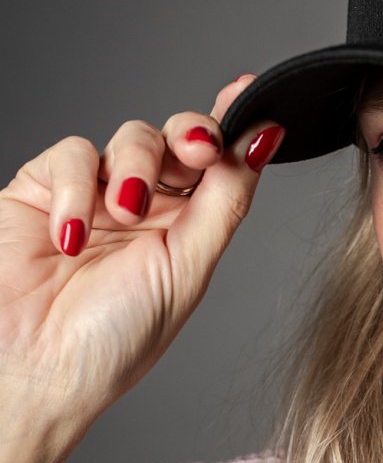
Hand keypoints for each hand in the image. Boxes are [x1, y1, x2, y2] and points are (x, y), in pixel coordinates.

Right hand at [0, 76, 283, 443]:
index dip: (234, 124)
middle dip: (192, 135)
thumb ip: (226, 201)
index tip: (251, 91)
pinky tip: (70, 232)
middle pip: (180, 139)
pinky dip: (75, 186)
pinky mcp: (41, 189)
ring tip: (122, 214)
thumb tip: (266, 139)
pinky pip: (70, 154)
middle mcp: (147, 210)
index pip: (219, 165)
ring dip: (134, 168)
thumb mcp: (187, 270)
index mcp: (189, 231)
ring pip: (130, 137)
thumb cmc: (113, 341)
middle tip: (197, 148)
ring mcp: (94, 196)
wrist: (36, 371)